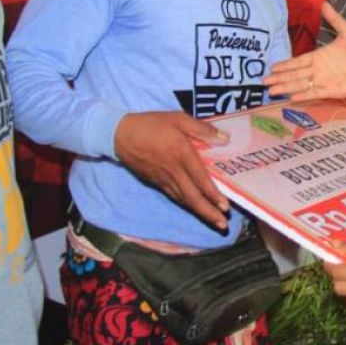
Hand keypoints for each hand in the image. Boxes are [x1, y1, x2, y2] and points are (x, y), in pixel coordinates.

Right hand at [113, 111, 230, 229]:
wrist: (120, 134)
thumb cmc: (151, 124)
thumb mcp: (178, 118)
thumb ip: (202, 129)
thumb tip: (224, 139)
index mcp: (182, 154)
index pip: (200, 180)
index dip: (213, 195)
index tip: (225, 207)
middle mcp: (173, 172)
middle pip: (193, 197)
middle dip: (209, 213)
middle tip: (224, 225)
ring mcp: (163, 179)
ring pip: (184, 200)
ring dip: (199, 212)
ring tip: (214, 221)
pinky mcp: (155, 182)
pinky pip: (174, 196)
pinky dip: (186, 204)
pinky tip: (194, 208)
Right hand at [265, 2, 345, 100]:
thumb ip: (334, 19)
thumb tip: (324, 3)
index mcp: (319, 57)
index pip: (298, 62)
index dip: (285, 65)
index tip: (272, 67)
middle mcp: (318, 70)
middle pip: (294, 75)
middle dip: (280, 78)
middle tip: (264, 81)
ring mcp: (323, 81)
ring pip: (300, 85)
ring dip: (286, 87)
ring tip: (271, 91)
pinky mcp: (331, 90)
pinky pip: (313, 93)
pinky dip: (302, 95)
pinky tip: (291, 98)